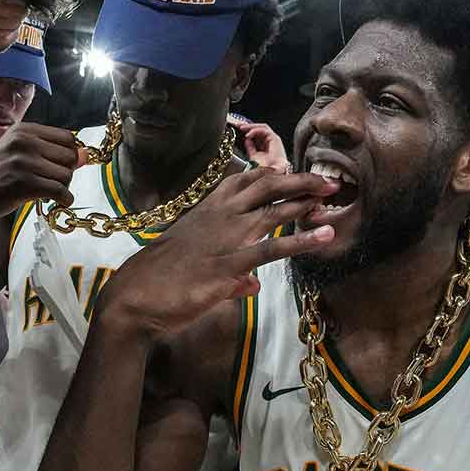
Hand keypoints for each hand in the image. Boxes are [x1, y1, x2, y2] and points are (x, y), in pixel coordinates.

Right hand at [0, 122, 86, 219]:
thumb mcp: (21, 153)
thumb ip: (52, 151)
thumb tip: (85, 155)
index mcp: (25, 130)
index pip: (68, 138)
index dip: (68, 155)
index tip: (57, 167)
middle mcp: (25, 141)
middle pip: (70, 157)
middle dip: (66, 172)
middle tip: (50, 182)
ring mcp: (24, 161)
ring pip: (67, 175)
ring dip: (63, 187)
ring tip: (48, 191)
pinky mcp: (24, 183)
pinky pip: (60, 191)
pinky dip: (63, 199)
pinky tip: (55, 201)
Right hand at [96, 168, 337, 341]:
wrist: (134, 297)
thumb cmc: (158, 281)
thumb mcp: (195, 266)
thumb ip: (230, 273)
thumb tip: (253, 283)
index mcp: (207, 210)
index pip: (244, 181)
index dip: (272, 174)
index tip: (295, 173)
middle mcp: (219, 216)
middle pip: (266, 186)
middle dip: (299, 179)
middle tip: (328, 180)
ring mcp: (226, 238)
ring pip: (274, 209)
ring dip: (307, 199)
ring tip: (335, 193)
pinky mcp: (230, 264)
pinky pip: (273, 248)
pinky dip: (302, 240)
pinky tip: (325, 235)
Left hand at [228, 115, 290, 173]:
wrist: (272, 172)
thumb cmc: (266, 168)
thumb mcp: (254, 156)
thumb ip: (250, 147)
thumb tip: (246, 140)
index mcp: (266, 145)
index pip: (257, 133)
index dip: (248, 130)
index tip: (238, 129)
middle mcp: (270, 141)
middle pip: (259, 128)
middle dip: (248, 126)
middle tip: (238, 125)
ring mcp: (273, 139)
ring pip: (262, 127)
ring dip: (251, 126)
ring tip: (242, 128)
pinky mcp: (275, 138)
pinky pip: (264, 130)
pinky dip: (255, 131)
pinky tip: (248, 135)